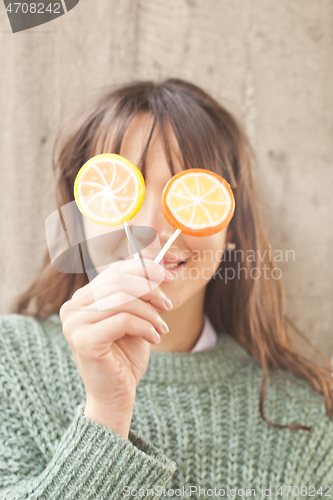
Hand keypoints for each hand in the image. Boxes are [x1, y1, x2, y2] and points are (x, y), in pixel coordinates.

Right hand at [59, 259, 174, 437]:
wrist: (116, 395)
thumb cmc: (125, 355)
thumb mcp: (134, 317)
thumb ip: (137, 292)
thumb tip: (156, 265)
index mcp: (81, 299)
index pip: (114, 271)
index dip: (143, 269)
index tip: (166, 275)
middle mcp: (72, 308)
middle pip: (119, 282)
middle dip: (149, 291)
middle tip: (167, 305)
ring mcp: (74, 324)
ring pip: (123, 300)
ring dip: (150, 312)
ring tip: (161, 327)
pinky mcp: (84, 341)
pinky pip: (123, 320)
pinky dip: (145, 327)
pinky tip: (154, 338)